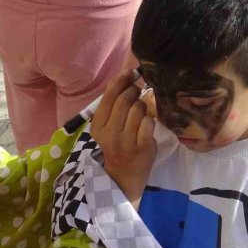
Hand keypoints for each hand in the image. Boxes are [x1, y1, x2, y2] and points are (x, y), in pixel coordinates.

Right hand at [92, 70, 156, 202]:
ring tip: (140, 113)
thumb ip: (112, 105)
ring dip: (142, 106)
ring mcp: (126, 142)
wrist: (124, 175)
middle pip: (125, 100)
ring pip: (138, 110)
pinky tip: (146, 125)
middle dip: (134, 91)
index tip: (130, 73)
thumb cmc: (117, 145)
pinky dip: (150, 120)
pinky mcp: (143, 147)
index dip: (121, 81)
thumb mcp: (107, 126)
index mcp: (98, 126)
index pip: (109, 96)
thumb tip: (124, 77)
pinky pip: (149, 122)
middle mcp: (109, 133)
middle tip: (137, 92)